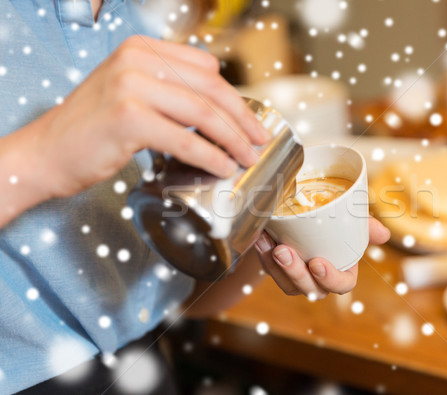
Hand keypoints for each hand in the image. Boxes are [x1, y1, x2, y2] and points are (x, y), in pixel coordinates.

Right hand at [26, 35, 268, 199]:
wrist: (45, 152)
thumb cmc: (93, 129)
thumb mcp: (131, 92)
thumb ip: (169, 89)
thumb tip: (220, 109)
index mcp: (142, 48)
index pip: (206, 68)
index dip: (234, 97)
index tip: (250, 120)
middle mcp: (137, 60)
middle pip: (210, 88)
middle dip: (242, 118)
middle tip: (259, 140)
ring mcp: (131, 86)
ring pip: (202, 114)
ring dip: (232, 140)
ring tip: (246, 158)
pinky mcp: (128, 118)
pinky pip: (185, 139)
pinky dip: (209, 155)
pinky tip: (222, 167)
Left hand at [254, 217, 389, 299]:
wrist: (304, 220)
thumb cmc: (334, 224)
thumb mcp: (351, 221)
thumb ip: (366, 226)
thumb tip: (383, 234)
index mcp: (343, 271)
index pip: (342, 285)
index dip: (330, 279)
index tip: (317, 262)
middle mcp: (320, 281)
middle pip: (311, 288)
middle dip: (296, 273)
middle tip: (284, 252)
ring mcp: (298, 280)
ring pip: (287, 284)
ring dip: (276, 267)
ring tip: (270, 245)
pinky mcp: (278, 273)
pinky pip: (270, 271)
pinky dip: (264, 256)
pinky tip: (260, 239)